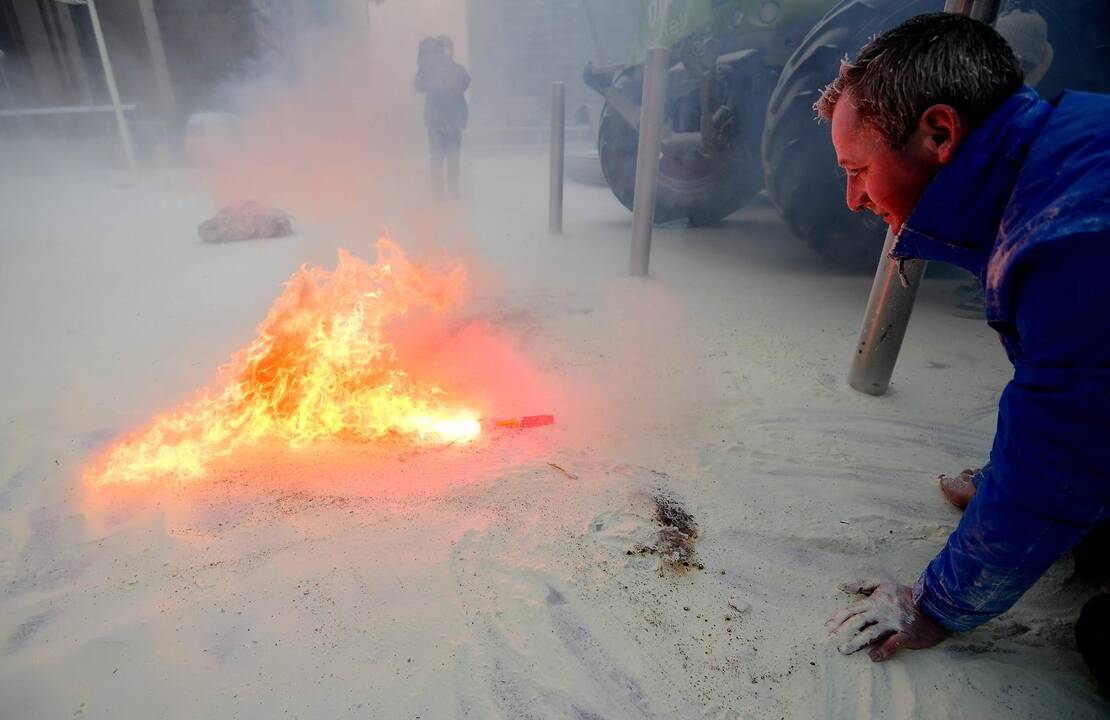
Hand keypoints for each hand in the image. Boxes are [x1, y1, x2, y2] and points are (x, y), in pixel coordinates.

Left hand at [824, 578, 950, 661]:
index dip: (838, 617)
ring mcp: (894, 624)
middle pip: (858, 621)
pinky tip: (873, 657)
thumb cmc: (905, 596)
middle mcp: (882, 612)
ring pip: (872, 633)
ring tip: (844, 649)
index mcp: (875, 601)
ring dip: (857, 642)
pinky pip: (893, 643)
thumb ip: (862, 584)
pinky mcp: (906, 634)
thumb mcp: (884, 584)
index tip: (826, 626)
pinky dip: (883, 651)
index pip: (852, 609)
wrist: (933, 606)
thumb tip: (841, 586)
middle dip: (842, 630)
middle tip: (830, 639)